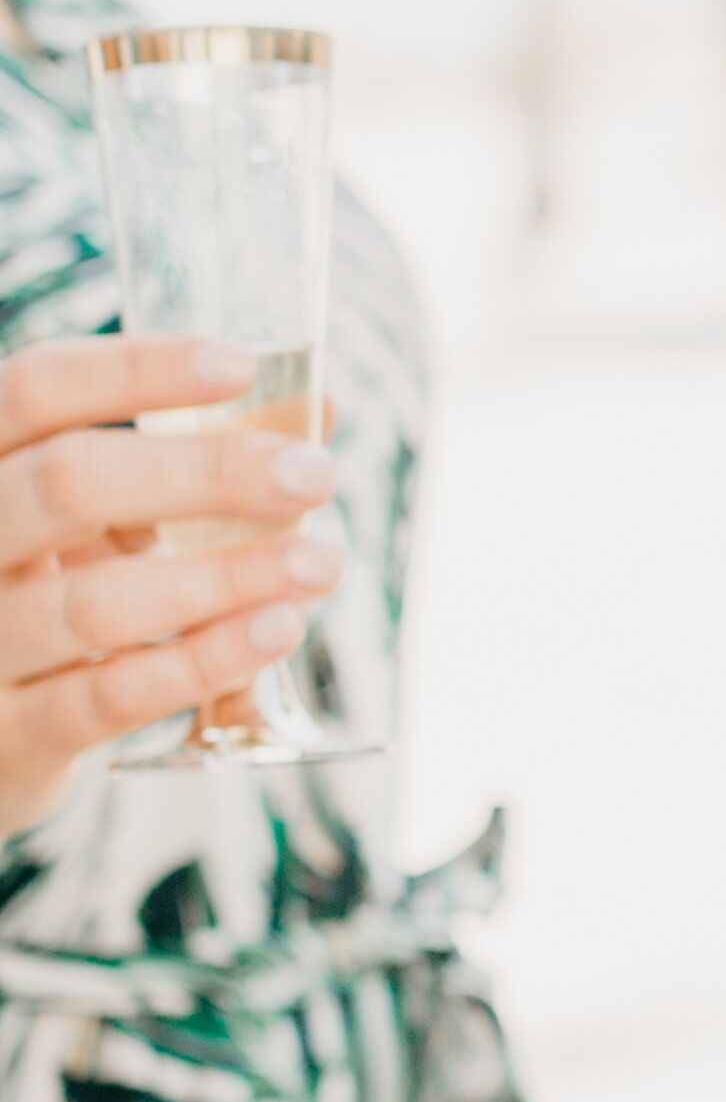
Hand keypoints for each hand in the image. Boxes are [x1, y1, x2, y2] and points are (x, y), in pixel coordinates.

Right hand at [0, 335, 349, 835]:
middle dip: (206, 474)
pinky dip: (202, 661)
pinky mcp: (8, 737)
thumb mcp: (88, 524)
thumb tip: (317, 413)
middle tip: (313, 475)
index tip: (237, 364)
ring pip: (94, 602)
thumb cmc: (46, 599)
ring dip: (225, 578)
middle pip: (67, 485)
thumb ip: (183, 467)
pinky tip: (274, 631)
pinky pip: (108, 696)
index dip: (132, 370)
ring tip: (318, 564)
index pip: (33, 391)